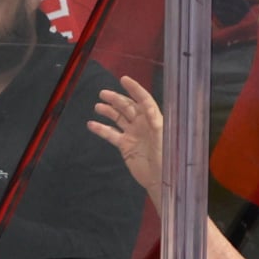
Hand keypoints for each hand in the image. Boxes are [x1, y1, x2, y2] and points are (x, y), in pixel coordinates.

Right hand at [88, 76, 165, 199]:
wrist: (159, 179)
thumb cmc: (166, 158)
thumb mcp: (163, 137)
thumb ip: (156, 122)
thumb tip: (149, 107)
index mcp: (153, 119)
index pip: (144, 100)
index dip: (134, 89)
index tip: (123, 79)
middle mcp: (142, 123)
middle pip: (128, 107)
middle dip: (116, 99)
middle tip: (102, 94)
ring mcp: (132, 134)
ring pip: (118, 118)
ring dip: (108, 111)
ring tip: (97, 106)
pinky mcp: (124, 146)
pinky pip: (111, 134)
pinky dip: (101, 129)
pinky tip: (92, 124)